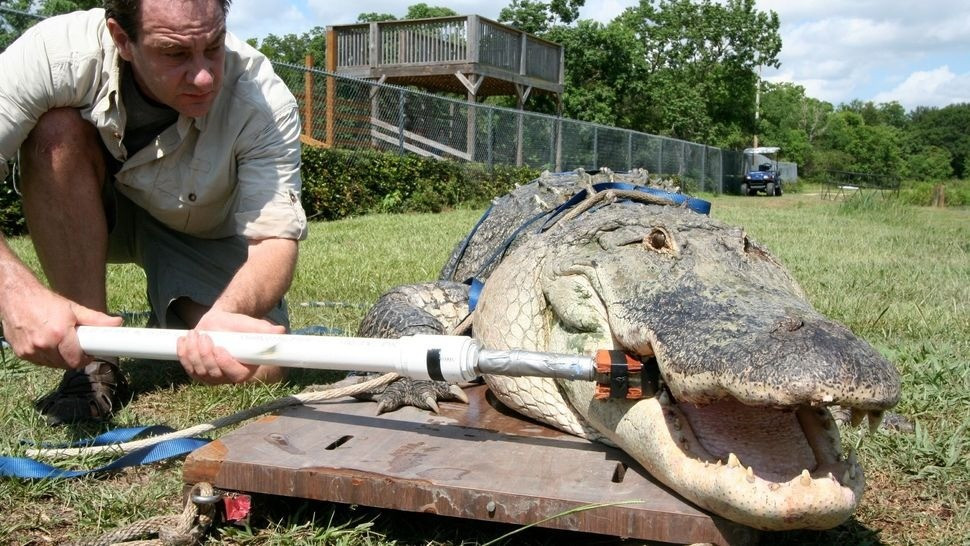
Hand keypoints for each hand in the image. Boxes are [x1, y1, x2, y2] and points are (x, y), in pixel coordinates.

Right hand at [1, 284, 121, 368]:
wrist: (16, 295)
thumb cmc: (45, 301)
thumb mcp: (74, 309)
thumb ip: (96, 319)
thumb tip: (117, 322)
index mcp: (59, 334)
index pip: (76, 360)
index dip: (85, 359)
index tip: (88, 354)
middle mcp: (43, 345)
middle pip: (64, 364)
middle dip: (72, 357)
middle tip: (75, 345)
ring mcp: (30, 350)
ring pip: (52, 364)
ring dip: (58, 358)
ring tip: (60, 341)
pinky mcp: (21, 353)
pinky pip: (39, 361)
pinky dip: (45, 356)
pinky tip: (46, 343)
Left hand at [176, 309, 284, 384]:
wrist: (225, 323)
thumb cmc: (242, 326)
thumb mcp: (256, 326)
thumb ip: (267, 330)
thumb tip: (280, 331)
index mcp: (245, 370)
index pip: (235, 375)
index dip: (225, 364)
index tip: (219, 348)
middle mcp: (227, 376)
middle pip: (213, 373)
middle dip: (205, 355)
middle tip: (204, 336)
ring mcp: (210, 375)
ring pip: (198, 370)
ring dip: (193, 352)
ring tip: (195, 333)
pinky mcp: (197, 370)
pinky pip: (188, 367)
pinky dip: (183, 354)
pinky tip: (184, 340)